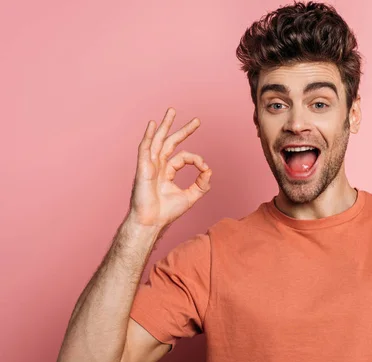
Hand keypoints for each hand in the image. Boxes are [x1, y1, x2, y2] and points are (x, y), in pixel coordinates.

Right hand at [128, 107, 211, 228]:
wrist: (152, 222)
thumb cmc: (166, 212)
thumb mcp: (191, 197)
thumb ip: (202, 184)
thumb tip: (209, 170)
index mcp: (167, 172)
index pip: (184, 157)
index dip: (196, 160)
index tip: (204, 167)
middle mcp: (158, 166)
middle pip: (171, 142)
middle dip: (183, 130)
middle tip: (197, 121)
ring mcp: (150, 165)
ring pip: (158, 140)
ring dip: (165, 125)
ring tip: (172, 111)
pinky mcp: (143, 168)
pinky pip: (145, 148)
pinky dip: (148, 136)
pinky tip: (152, 125)